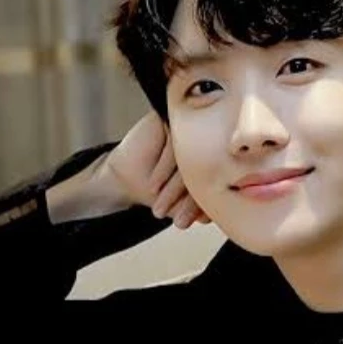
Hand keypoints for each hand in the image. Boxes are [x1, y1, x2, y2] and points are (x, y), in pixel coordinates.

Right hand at [102, 112, 209, 229]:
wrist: (128, 178)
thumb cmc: (158, 191)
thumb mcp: (181, 204)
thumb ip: (199, 208)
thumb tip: (213, 216)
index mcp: (214, 162)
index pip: (215, 182)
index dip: (204, 205)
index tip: (196, 222)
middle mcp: (204, 144)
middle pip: (203, 171)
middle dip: (190, 201)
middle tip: (180, 222)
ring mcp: (188, 131)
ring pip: (188, 160)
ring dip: (174, 189)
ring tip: (161, 207)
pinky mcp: (169, 121)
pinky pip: (173, 144)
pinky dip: (164, 169)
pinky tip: (155, 186)